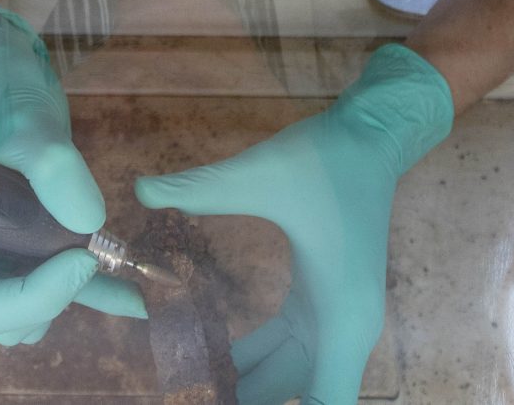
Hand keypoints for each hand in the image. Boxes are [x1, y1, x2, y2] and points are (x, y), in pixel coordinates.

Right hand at [0, 1, 146, 344]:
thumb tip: (89, 221)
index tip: (81, 259)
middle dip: (51, 300)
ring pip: (30, 311)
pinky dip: (91, 293)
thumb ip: (52, 168)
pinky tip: (134, 295)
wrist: (1, 67)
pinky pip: (55, 286)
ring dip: (73, 300)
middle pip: (2, 318)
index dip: (30, 298)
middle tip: (92, 258)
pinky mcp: (24, 243)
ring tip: (122, 277)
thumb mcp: (26, 120)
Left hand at [135, 44, 453, 403]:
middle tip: (189, 396)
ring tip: (191, 383)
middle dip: (246, 402)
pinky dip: (250, 360)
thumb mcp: (261, 173)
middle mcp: (344, 331)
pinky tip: (208, 359)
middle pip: (297, 396)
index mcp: (339, 319)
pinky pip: (283, 350)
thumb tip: (140, 190)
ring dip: (245, 387)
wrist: (372, 136)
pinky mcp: (321, 305)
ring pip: (288, 376)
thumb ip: (202, 187)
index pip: (327, 404)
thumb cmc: (328, 159)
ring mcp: (334, 320)